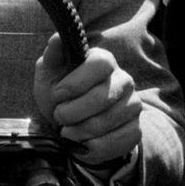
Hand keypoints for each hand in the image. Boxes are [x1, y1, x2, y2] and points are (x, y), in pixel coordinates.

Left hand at [33, 35, 140, 165]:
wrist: (71, 125)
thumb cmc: (58, 95)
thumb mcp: (49, 73)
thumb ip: (53, 56)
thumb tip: (57, 38)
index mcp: (104, 61)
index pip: (100, 64)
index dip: (76, 82)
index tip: (58, 94)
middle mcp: (124, 81)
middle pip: (102, 97)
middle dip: (72, 111)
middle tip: (59, 116)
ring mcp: (133, 106)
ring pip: (105, 123)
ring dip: (78, 131)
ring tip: (68, 129)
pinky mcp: (135, 130)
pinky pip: (114, 143)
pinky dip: (90, 147)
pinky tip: (81, 142)